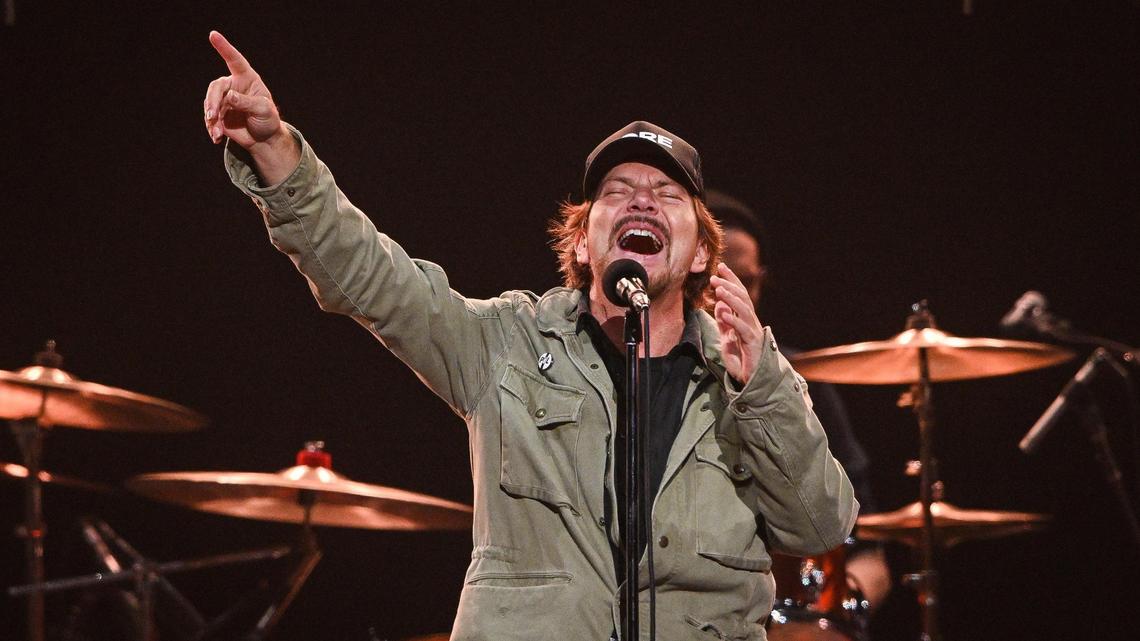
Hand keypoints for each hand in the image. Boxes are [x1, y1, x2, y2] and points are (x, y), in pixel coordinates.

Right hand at [203, 31, 282, 148]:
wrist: (265, 138)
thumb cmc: (268, 119)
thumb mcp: (262, 110)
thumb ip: (246, 102)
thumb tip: (229, 96)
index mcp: (247, 78)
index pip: (234, 60)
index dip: (224, 47)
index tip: (213, 35)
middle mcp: (233, 86)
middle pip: (216, 87)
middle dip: (213, 101)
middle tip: (212, 116)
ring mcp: (224, 100)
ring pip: (210, 103)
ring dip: (211, 118)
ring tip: (217, 132)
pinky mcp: (219, 114)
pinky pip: (210, 118)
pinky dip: (211, 128)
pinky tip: (216, 137)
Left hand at [711, 263, 765, 383]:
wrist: (752, 379)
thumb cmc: (742, 359)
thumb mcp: (727, 338)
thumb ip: (724, 322)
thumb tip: (719, 304)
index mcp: (744, 318)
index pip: (739, 294)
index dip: (731, 279)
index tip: (721, 267)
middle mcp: (750, 321)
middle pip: (742, 297)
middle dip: (729, 285)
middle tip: (715, 277)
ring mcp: (752, 331)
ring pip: (744, 309)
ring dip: (731, 298)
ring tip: (718, 289)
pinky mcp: (752, 343)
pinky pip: (742, 329)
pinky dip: (732, 320)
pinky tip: (722, 313)